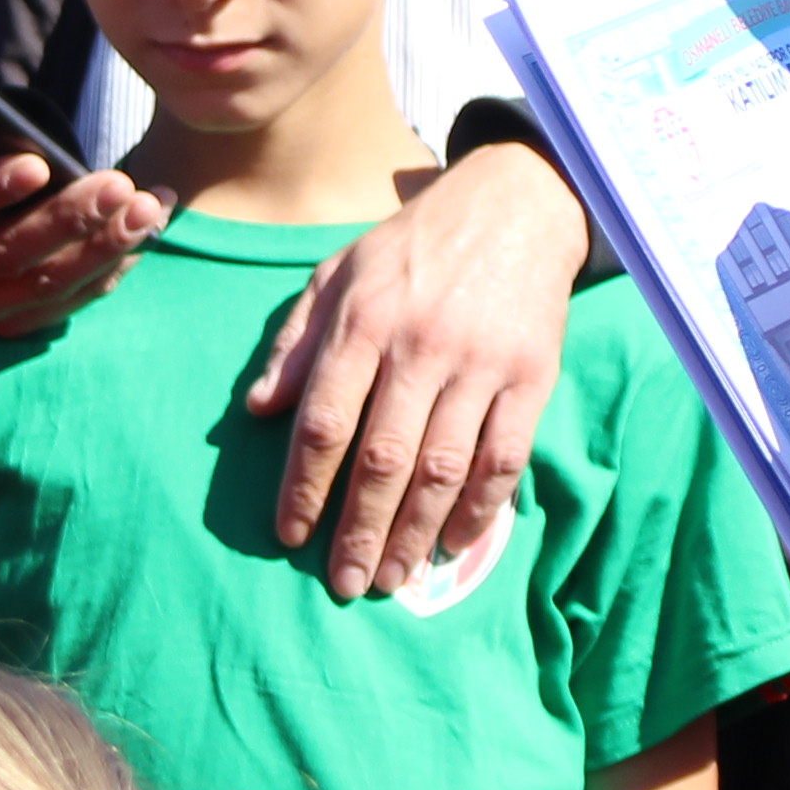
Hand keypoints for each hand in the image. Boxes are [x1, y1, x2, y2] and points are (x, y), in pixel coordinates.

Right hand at [0, 152, 162, 338]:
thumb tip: (11, 129)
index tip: (39, 166)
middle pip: (3, 251)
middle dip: (69, 217)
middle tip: (121, 185)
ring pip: (42, 283)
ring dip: (104, 245)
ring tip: (150, 205)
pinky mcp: (4, 324)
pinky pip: (64, 303)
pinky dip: (108, 270)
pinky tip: (145, 233)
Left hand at [244, 140, 586, 597]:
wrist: (515, 205)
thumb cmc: (412, 246)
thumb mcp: (338, 273)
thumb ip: (294, 342)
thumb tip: (258, 411)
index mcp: (363, 319)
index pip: (324, 420)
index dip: (303, 485)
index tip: (289, 535)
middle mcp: (421, 345)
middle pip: (382, 458)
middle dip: (358, 530)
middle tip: (343, 583)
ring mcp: (481, 363)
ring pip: (443, 467)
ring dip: (414, 532)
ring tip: (392, 579)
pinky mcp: (531, 376)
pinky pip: (505, 458)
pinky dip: (480, 509)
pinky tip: (454, 545)